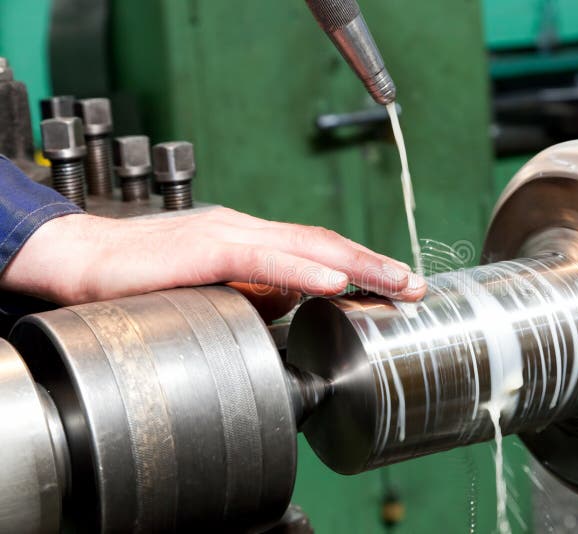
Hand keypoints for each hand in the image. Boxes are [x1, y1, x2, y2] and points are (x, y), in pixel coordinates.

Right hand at [0, 207, 425, 306]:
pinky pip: (263, 259)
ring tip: (397, 282)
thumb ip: (255, 293)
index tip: (397, 286)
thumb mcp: (213, 287)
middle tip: (417, 285)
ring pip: (306, 246)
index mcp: (252, 240)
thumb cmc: (144, 276)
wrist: (82, 259)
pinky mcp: (205, 249)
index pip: (318, 250)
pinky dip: (304, 271)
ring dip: (357, 265)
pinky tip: (335, 282)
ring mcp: (229, 234)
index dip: (363, 266)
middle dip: (376, 264)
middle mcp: (248, 231)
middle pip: (325, 244)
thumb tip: (294, 306)